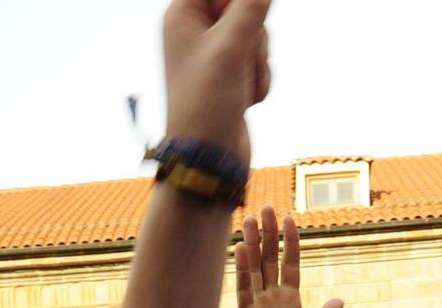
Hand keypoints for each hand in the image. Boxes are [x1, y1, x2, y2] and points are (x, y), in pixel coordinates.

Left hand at [161, 0, 272, 162]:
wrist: (209, 159)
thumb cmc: (206, 103)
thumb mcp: (230, 48)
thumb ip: (250, 8)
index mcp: (182, 16)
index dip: (240, 1)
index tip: (254, 15)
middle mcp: (196, 31)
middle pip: (243, 6)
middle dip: (253, 34)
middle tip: (240, 57)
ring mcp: (215, 54)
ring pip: (256, 33)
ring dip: (258, 60)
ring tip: (241, 86)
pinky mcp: (232, 74)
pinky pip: (259, 59)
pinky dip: (259, 78)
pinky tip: (245, 100)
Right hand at [235, 207, 343, 307]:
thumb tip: (339, 299)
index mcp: (291, 301)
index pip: (291, 264)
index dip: (290, 241)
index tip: (289, 218)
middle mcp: (273, 299)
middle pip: (270, 258)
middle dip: (268, 233)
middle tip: (266, 207)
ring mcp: (257, 305)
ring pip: (254, 267)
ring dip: (252, 243)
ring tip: (250, 218)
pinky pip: (244, 288)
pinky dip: (242, 268)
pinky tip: (242, 248)